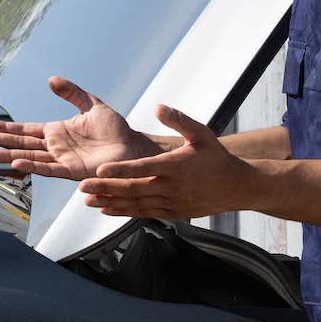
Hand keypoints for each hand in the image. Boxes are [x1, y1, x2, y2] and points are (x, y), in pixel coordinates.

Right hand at [0, 76, 164, 179]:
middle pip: (22, 143)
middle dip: (1, 141)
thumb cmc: (116, 130)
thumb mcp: (91, 104)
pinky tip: (16, 164)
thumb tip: (51, 79)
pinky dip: (32, 167)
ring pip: (30, 157)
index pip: (26, 129)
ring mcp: (62, 160)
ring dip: (10, 155)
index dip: (7, 128)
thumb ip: (72, 93)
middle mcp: (56, 147)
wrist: (133, 147)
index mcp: (58, 131)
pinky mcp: (72, 170)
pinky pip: (48, 169)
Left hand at [81, 105, 257, 217]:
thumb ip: (179, 120)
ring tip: (88, 200)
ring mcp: (171, 203)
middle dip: (106, 188)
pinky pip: (143, 214)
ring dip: (110, 202)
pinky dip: (124, 213)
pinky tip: (107, 209)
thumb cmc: (218, 159)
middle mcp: (171, 187)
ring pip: (135, 204)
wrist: (237, 187)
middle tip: (83, 186)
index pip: (142, 168)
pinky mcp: (172, 213)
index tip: (100, 169)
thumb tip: (159, 107)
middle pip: (133, 189)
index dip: (120, 169)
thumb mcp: (202, 134)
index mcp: (175, 166)